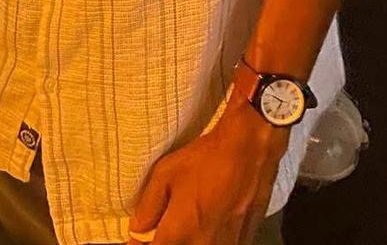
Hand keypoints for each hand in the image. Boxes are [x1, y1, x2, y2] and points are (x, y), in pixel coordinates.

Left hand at [126, 93, 288, 244]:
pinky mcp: (242, 243)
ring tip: (188, 222)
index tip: (142, 236)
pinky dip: (207, 239)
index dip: (143, 243)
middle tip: (165, 226)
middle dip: (167, 241)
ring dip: (187, 241)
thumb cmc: (206, 159)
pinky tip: (206, 223)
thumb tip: (138, 229)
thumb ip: (148, 206)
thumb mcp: (166, 173)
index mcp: (180, 234)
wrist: (249, 151)